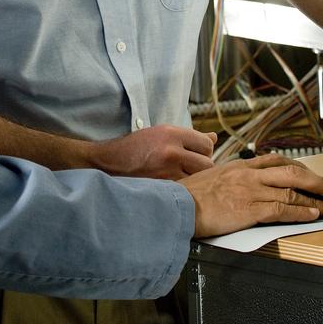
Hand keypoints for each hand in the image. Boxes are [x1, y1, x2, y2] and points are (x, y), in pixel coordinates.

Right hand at [90, 125, 217, 179]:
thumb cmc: (136, 147)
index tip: (198, 154)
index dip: (206, 151)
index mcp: (171, 134)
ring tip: (182, 177)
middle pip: (207, 163)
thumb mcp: (161, 133)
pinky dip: (184, 189)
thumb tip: (214, 138)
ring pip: (198, 179)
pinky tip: (174, 186)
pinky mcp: (162, 187)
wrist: (109, 162)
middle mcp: (171, 151)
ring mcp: (166, 171)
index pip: (206, 144)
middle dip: (203, 167)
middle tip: (192, 168)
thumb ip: (189, 137)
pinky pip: (185, 190)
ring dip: (195, 180)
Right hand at [179, 154, 322, 236]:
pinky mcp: (250, 209)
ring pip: (293, 191)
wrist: (176, 206)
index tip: (314, 175)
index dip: (301, 168)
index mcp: (241, 165)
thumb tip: (240, 183)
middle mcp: (250, 174)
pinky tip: (312, 214)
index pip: (278, 161)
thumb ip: (231, 177)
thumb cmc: (188, 196)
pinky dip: (300, 211)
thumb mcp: (212, 177)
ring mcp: (251, 190)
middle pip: (294, 172)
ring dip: (317, 200)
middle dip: (319, 182)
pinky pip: (282, 208)